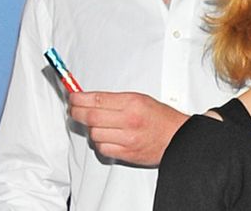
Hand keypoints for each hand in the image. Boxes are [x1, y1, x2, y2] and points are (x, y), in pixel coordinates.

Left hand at [69, 91, 188, 166]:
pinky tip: (106, 137)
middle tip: (73, 110)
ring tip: (96, 125)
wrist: (178, 137)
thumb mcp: (141, 100)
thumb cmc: (162, 118)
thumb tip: (91, 99)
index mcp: (133, 102)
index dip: (79, 99)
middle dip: (76, 112)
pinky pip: (102, 148)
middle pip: (90, 116)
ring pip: (94, 134)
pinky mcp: (126, 153)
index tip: (72, 97)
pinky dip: (100, 143)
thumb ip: (116, 100)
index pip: (97, 99)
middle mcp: (129, 119)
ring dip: (91, 129)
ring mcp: (127, 138)